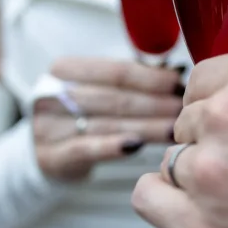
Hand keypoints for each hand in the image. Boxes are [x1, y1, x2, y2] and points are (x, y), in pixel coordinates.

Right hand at [33, 58, 183, 182]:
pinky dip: (112, 146)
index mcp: (63, 70)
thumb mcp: (95, 89)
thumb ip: (127, 80)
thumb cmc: (79, 115)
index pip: (116, 71)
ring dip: (146, 127)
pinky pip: (86, 148)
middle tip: (183, 109)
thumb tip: (175, 72)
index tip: (178, 83)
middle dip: (155, 104)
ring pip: (108, 124)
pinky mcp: (51, 156)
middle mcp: (52, 95)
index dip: (151, 78)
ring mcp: (48, 127)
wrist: (44, 151)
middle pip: (115, 98)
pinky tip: (137, 146)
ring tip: (174, 129)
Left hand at [132, 49, 227, 227]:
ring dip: (199, 176)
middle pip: (191, 118)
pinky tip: (196, 211)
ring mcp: (211, 171)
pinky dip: (168, 202)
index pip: (208, 77)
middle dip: (216, 141)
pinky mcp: (202, 227)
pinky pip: (150, 198)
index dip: (222, 103)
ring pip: (174, 159)